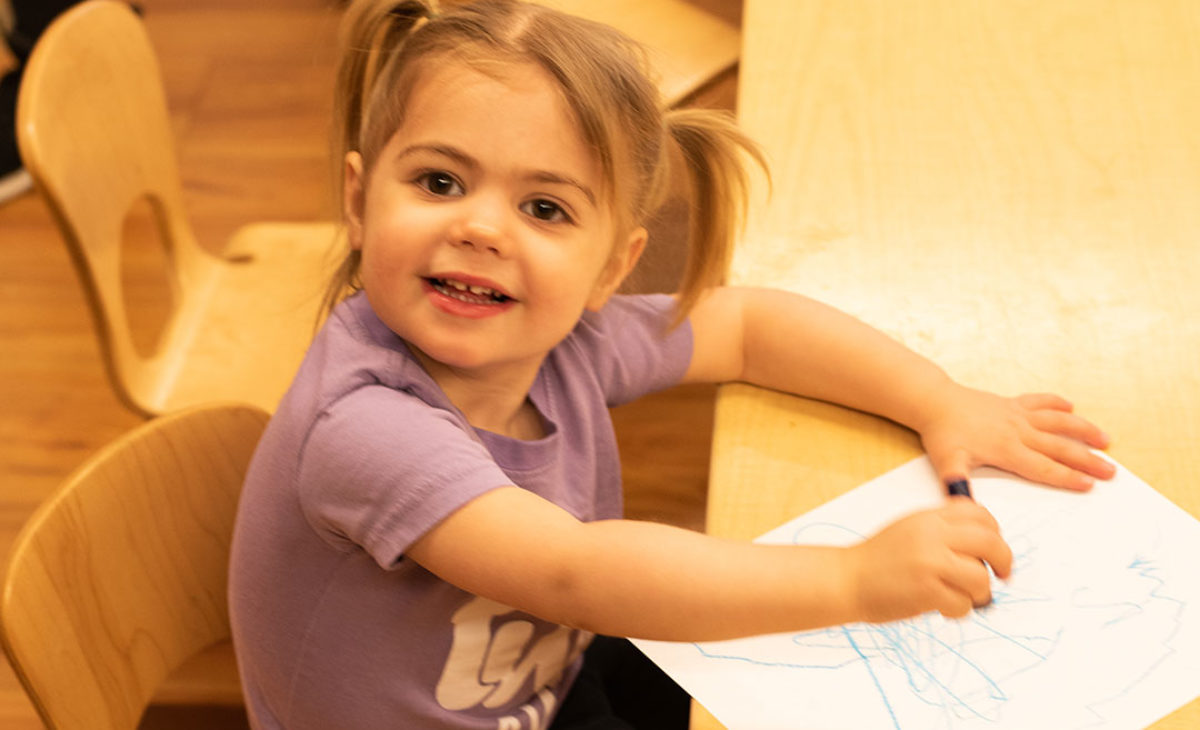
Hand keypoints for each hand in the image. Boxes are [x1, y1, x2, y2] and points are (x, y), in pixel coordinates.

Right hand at [843, 500, 1012, 621]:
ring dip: (978, 593)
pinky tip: (942, 608)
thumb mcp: (911, 529)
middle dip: (1004, 562)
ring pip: (980, 578)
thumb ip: (943, 529)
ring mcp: (929, 563)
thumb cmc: (878, 559)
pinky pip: (963, 605)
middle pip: (990, 543)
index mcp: (929, 518)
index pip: (980, 515)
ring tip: (961, 597)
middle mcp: (932, 536)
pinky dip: (958, 611)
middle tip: (1002, 575)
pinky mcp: (926, 591)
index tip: (993, 549)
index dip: (995, 533)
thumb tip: (986, 543)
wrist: (845, 579)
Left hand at [916, 384, 1114, 490]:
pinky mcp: (1011, 402)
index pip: (1042, 467)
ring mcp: (1017, 414)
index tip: (1089, 485)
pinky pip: (1039, 401)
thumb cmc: (942, 433)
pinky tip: (1071, 407)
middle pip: (1059, 447)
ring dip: (1082, 430)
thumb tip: (964, 506)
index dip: (1066, 477)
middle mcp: (1018, 431)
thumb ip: (957, 483)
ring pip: (1057, 421)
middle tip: (1111, 471)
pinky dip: (1056, 403)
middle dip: (1087, 460)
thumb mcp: (947, 462)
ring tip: (1105, 439)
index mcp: (1006, 449)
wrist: (934, 401)